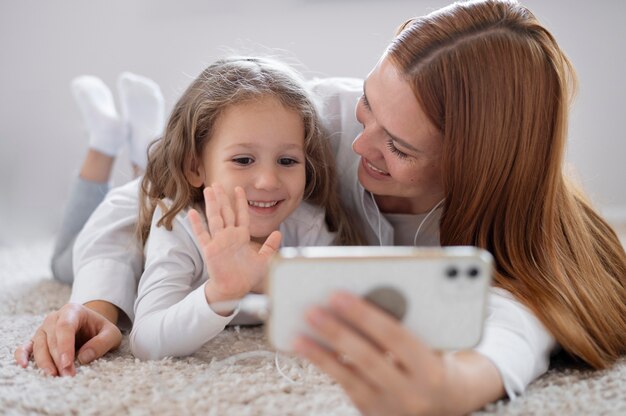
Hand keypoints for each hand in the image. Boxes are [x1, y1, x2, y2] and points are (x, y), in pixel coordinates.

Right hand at [14, 303, 121, 376]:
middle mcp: (54, 318)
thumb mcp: (112, 334)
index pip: (65, 327)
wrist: (92, 326)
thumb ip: (102, 343)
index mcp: (73, 311)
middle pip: (51, 339)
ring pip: (39, 345)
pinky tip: (24, 366)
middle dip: (58, 359)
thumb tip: (83, 357)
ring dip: (45, 362)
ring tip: (54, 376)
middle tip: (67, 376)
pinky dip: (22, 355)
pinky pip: (26, 347)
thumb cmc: (101, 329)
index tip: (67, 365)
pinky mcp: (37, 340)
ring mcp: (44, 329)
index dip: (64, 347)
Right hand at [188, 184, 280, 308]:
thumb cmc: (247, 275)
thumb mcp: (264, 260)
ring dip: (211, 204)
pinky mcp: (209, 250)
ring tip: (208, 190)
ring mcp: (218, 241)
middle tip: (218, 183)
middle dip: (222, 197)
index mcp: (241, 236)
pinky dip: (197, 224)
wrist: (235, 289)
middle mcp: (229, 236)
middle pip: (225, 212)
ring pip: (214, 218)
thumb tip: (278, 233)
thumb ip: (270, 246)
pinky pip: (202, 235)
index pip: (241, 214)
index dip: (240, 201)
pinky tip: (193, 212)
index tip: (239, 188)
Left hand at [293, 292, 502, 414]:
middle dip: (336, 332)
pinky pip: (345, 386)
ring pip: (349, 377)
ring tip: (299, 333)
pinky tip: (308, 351)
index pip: (394, 337)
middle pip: (367, 357)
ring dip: (320, 353)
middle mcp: (411, 392)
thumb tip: (363, 296)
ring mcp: (390, 407)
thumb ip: (406, 321)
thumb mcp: (434, 340)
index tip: (338, 295)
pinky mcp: (373, 414)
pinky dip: (325, 366)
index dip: (364, 314)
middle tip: (311, 310)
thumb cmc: (436, 358)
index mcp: (430, 368)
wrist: (449, 400)